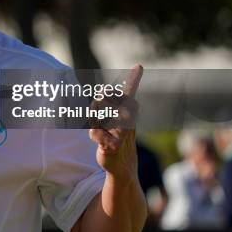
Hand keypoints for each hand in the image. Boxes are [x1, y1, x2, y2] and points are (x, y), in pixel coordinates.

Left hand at [89, 64, 142, 181]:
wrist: (122, 166)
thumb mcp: (111, 120)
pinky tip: (99, 139)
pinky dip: (94, 134)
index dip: (133, 79)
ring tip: (101, 126)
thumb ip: (105, 104)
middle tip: (100, 112)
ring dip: (95, 120)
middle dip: (98, 104)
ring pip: (98, 116)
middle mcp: (129, 120)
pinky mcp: (113, 145)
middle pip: (106, 100)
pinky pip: (95, 133)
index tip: (138, 66)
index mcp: (130, 111)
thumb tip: (102, 90)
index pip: (130, 92)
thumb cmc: (115, 138)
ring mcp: (122, 133)